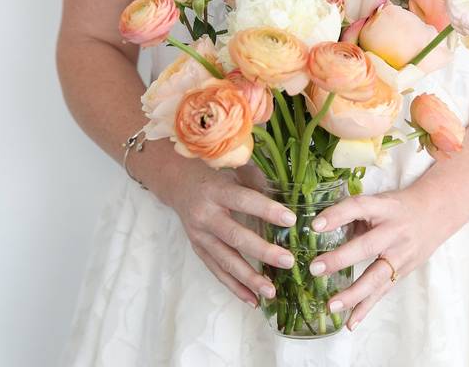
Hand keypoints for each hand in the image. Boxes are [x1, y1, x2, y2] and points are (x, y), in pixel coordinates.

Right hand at [165, 161, 298, 306]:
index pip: (244, 200)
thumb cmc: (213, 173)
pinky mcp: (198, 249)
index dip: (266, 210)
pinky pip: (217, 271)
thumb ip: (257, 182)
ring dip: (249, 278)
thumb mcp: (233, 169)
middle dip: (262, 251)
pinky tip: (253, 300)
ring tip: (271, 291)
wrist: (177, 184)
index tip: (291, 220)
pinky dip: (235, 287)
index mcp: (216, 190)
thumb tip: (290, 197)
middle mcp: (205, 215)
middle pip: (235, 236)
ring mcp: (199, 235)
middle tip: (288, 261)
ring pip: (225, 261)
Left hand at [308, 188, 443, 329]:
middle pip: (367, 247)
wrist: (434, 214)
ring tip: (331, 305)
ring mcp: (400, 254)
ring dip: (353, 294)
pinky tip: (350, 322)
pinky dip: (365, 308)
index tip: (315, 226)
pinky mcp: (403, 272)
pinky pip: (382, 292)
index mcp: (384, 207)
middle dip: (340, 259)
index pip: (358, 208)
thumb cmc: (397, 207)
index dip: (337, 216)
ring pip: (376, 276)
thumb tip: (318, 229)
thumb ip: (352, 214)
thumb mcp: (377, 202)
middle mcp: (394, 232)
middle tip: (316, 269)